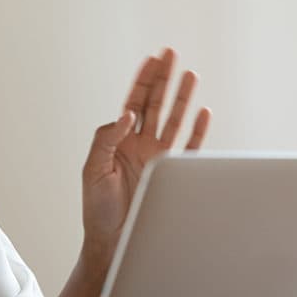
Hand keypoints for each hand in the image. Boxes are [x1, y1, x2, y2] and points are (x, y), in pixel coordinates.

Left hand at [81, 48, 210, 260]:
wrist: (114, 242)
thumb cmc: (98, 209)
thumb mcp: (93, 169)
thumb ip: (106, 139)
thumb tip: (126, 116)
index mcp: (120, 141)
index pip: (134, 103)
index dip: (143, 81)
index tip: (152, 59)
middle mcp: (141, 146)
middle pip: (156, 104)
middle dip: (164, 78)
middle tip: (171, 53)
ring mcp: (159, 159)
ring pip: (174, 121)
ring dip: (182, 98)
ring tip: (190, 74)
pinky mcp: (173, 176)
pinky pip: (189, 148)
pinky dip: (197, 130)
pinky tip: (202, 111)